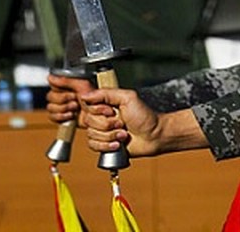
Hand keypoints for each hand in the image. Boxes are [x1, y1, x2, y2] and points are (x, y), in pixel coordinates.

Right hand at [46, 73, 92, 125]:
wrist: (101, 115)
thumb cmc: (97, 98)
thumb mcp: (83, 85)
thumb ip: (66, 80)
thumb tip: (50, 77)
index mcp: (69, 84)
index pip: (53, 83)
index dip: (59, 88)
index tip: (71, 90)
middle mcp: (65, 94)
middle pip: (50, 96)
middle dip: (63, 99)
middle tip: (75, 99)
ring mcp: (64, 106)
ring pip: (50, 107)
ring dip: (63, 108)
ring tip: (75, 107)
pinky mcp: (64, 117)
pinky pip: (53, 117)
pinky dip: (61, 116)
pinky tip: (71, 115)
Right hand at [80, 90, 206, 156]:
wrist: (153, 136)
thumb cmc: (144, 116)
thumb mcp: (128, 98)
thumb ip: (106, 94)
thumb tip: (85, 95)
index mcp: (106, 105)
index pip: (87, 106)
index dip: (98, 110)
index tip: (111, 111)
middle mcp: (102, 117)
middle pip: (88, 122)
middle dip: (107, 124)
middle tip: (122, 123)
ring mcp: (102, 132)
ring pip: (91, 135)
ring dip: (110, 136)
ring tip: (123, 134)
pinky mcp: (103, 145)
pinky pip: (93, 146)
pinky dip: (107, 146)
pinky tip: (118, 144)